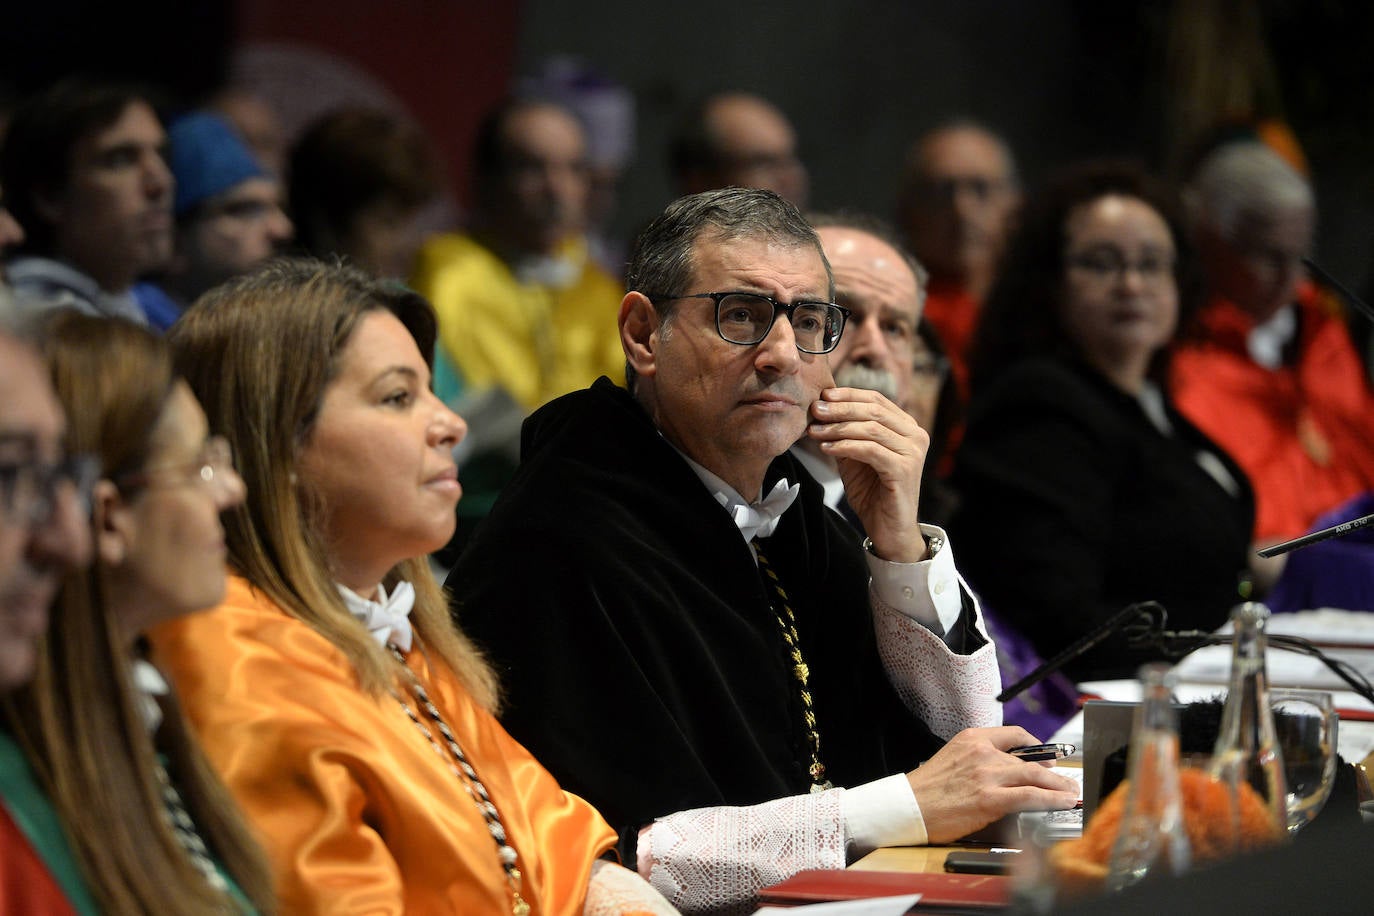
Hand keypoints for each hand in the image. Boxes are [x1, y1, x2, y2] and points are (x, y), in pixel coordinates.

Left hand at [808, 386, 927, 562]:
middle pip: (874, 410)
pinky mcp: (904, 469)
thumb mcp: (855, 456)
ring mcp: (913, 452)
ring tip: (815, 431)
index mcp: (907, 427)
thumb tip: (821, 409)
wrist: (889, 528)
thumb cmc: (873, 492)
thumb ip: (845, 433)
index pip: (877, 399)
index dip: (849, 394)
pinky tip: (827, 448)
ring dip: (838, 428)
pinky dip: (845, 446)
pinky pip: (869, 450)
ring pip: (871, 428)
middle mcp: (916, 435)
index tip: (823, 395)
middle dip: (840, 408)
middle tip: (815, 410)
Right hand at [906, 726, 1080, 843]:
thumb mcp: (952, 759)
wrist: (907, 806)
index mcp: (972, 738)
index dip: (1037, 746)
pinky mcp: (990, 798)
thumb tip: (1006, 772)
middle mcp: (983, 752)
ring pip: (1035, 776)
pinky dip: (1051, 799)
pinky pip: (1030, 796)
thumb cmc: (927, 789)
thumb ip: (979, 760)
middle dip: (1053, 771)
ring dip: (1058, 786)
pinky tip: (1062, 802)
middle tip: (1066, 780)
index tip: (1047, 755)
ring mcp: (988, 774)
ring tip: (1070, 793)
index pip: (1014, 734)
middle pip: (1030, 759)